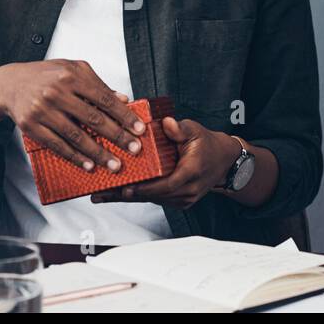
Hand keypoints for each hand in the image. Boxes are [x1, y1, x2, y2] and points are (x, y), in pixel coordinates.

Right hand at [0, 60, 145, 172]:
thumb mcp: (72, 70)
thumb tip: (124, 99)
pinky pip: (57, 145)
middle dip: (117, 136)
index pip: (104, 98)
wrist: (10, 84)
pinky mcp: (31, 126)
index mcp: (71, 76)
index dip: (124, 115)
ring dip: (98, 153)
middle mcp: (57, 92)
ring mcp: (43, 110)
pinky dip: (74, 157)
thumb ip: (98, 84)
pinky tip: (89, 165)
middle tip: (134, 150)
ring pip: (76, 136)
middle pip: (93, 118)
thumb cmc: (46, 76)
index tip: (139, 129)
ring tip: (115, 164)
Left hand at [91, 117, 240, 209]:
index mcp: (191, 172)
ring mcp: (184, 198)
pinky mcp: (178, 201)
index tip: (126, 188)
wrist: (223, 161)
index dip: (144, 188)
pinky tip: (116, 193)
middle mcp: (188, 190)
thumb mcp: (195, 130)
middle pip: (153, 196)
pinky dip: (137, 195)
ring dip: (127, 196)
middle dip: (126, 195)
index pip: (166, 185)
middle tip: (101, 193)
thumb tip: (166, 123)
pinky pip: (155, 199)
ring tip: (101, 194)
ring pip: (152, 199)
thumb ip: (179, 129)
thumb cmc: (207, 144)